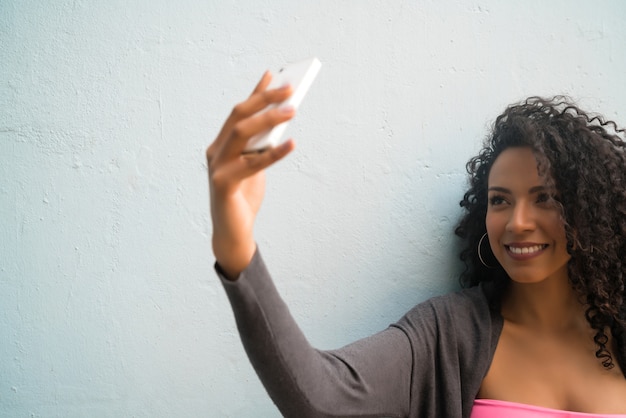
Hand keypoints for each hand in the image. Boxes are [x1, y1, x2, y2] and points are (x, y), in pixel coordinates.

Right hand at [207, 72, 295, 278]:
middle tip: (290, 88)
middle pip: (238, 116)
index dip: (256, 92)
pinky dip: (273, 153)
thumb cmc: (244, 197)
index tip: (273, 74)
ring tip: (293, 110)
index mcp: (221, 145)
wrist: (233, 233)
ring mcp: (215, 167)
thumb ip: (261, 145)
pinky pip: (251, 164)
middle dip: (264, 99)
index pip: (239, 112)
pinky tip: (291, 144)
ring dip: (268, 119)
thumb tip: (282, 120)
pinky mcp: (222, 184)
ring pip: (241, 133)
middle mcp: (215, 152)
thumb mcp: (255, 165)